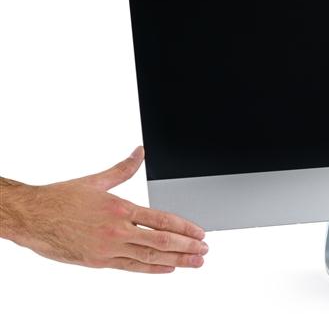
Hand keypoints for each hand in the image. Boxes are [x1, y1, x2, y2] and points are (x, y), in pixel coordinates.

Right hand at [0, 147, 207, 273]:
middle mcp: (117, 230)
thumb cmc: (61, 199)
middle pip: (161, 241)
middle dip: (186, 246)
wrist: (32, 217)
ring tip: (194, 262)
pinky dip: (151, 269)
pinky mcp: (98, 262)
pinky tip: (167, 269)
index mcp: (120, 208)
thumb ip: (124, 168)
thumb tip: (140, 152)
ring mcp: (108, 248)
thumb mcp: (97, 181)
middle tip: (204, 249)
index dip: (184, 227)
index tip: (200, 232)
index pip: (162, 220)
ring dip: (175, 261)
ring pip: (148, 256)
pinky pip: (130, 267)